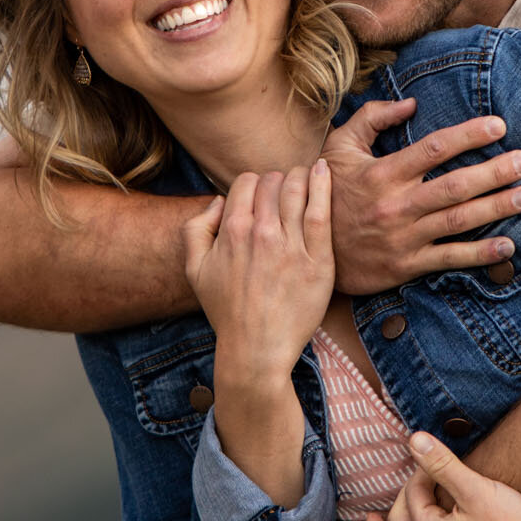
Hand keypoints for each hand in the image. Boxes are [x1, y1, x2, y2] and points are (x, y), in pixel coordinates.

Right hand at [181, 163, 333, 384]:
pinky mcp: (317, 261)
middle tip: (286, 191)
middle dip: (278, 180)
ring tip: (309, 178)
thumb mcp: (194, 270)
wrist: (256, 349)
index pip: (247, 181)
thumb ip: (196, 228)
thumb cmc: (226, 311)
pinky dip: (324, 185)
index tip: (263, 196)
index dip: (254, 184)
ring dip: (302, 176)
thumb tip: (218, 201)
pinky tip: (326, 171)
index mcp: (232, 230)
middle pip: (273, 181)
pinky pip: (321, 212)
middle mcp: (261, 233)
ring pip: (298, 188)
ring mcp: (291, 246)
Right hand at [321, 99, 520, 296]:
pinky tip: (507, 246)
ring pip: (457, 221)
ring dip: (496, 208)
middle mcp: (397, 205)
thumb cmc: (327, 192)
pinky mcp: (405, 265)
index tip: (499, 126)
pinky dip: (479, 254)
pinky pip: (448, 258)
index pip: (433, 149)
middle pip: (454, 186)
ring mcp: (403, 237)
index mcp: (383, 173)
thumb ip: (372, 118)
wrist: (306, 248)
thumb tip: (411, 103)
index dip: (468, 136)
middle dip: (494, 172)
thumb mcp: (339, 148)